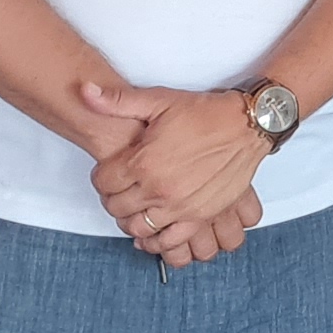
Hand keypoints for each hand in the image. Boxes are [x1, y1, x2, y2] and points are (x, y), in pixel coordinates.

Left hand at [83, 80, 269, 257]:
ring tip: (136, 208)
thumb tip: (85, 90)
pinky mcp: (199, 217)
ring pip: (138, 228)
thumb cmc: (206, 114)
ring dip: (132, 220)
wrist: (247, 125)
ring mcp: (180, 207)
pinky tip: (155, 231)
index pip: (103, 182)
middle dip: (113, 198)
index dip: (102, 176)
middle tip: (121, 188)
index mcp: (144, 162)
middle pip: (117, 207)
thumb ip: (118, 100)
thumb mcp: (159, 101)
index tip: (110, 171)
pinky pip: (169, 242)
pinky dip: (157, 241)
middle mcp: (159, 189)